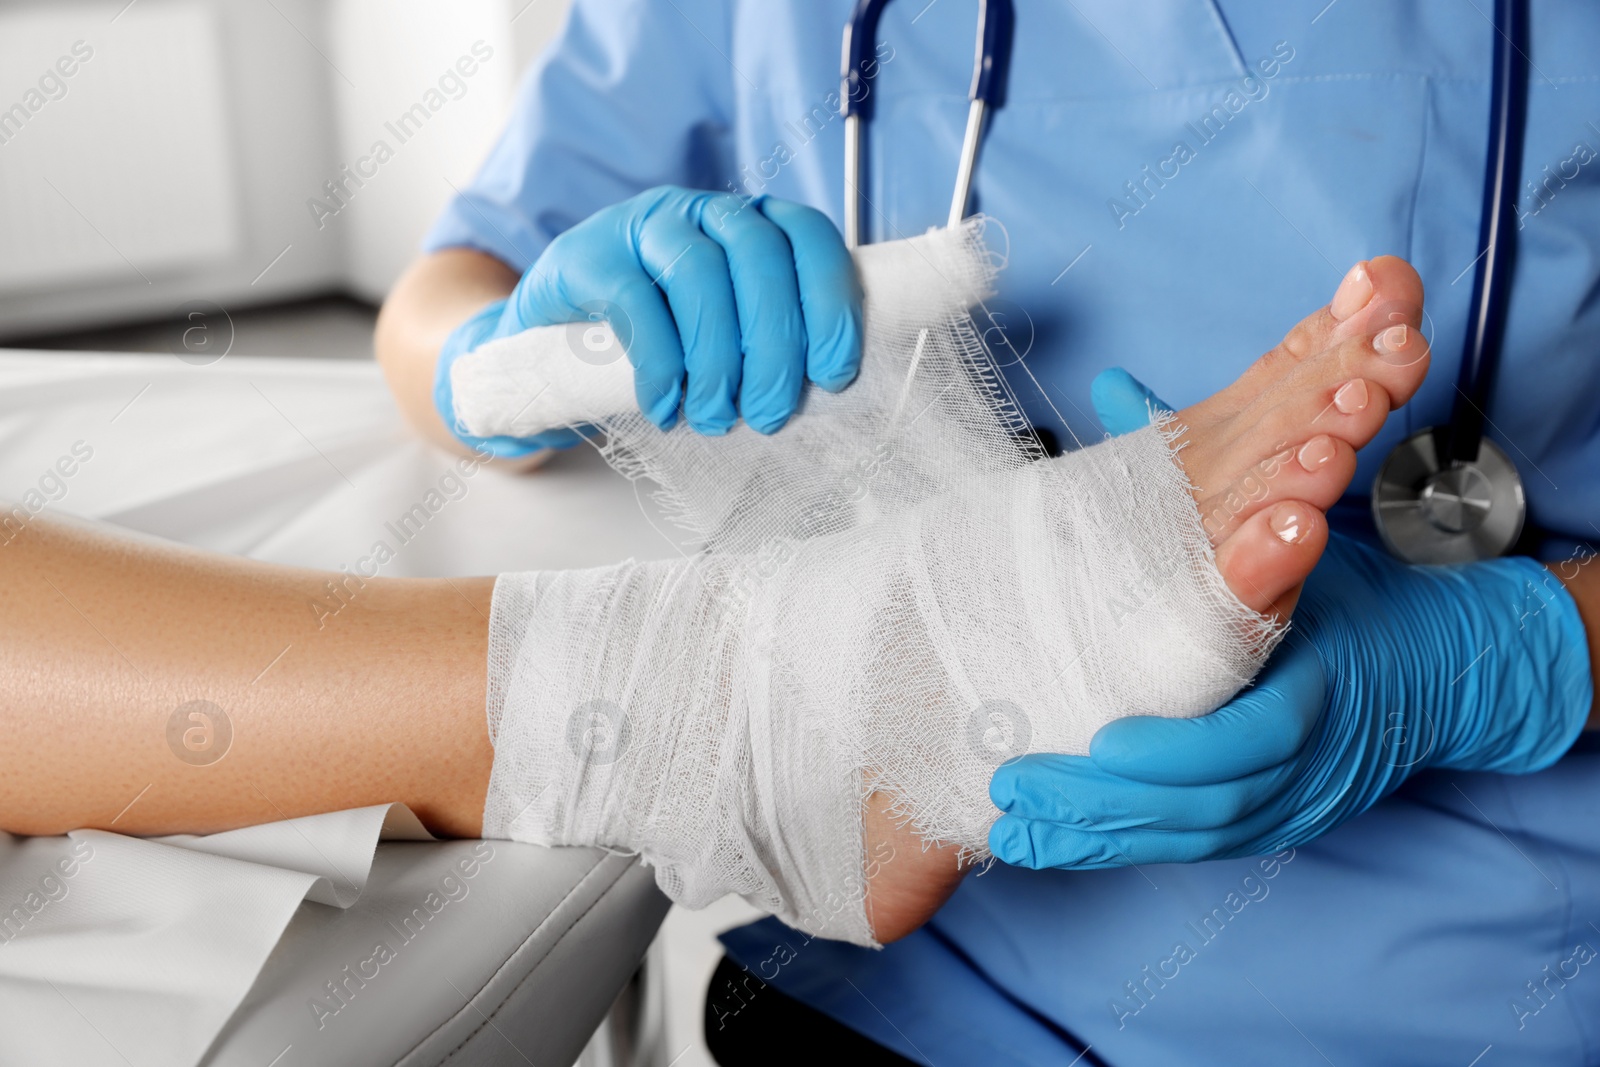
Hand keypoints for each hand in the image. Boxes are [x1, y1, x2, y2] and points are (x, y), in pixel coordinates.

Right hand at [433, 187, 861, 455]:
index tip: (833, 373)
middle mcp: (701, 211)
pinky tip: (664, 405)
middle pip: (758, 257)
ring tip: (713, 417)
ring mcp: (642, 227)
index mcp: (750, 222)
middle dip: (774, 344)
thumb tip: (826, 394)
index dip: (830, 301)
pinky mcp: (588, 256)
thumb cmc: (656, 340)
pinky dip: (658, 363)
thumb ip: (768, 344)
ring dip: (716, 359)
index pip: (807, 238)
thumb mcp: (722, 333)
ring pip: (699, 275)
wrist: (545, 337)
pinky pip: (635, 303)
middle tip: (768, 413)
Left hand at [986, 369, 1593, 867]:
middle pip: (1201, 796)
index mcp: (1312, 677)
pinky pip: (1195, 848)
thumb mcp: (1288, 528)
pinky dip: (1123, 846)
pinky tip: (1055, 844)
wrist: (1443, 670)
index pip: (1244, 729)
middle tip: (1013, 783)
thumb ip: (1196, 479)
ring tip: (1016, 825)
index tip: (1090, 736)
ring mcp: (1293, 796)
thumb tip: (1116, 388)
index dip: (1166, 747)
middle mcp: (1302, 750)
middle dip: (1104, 798)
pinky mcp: (1277, 823)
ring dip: (1101, 832)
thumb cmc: (1349, 598)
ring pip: (1191, 832)